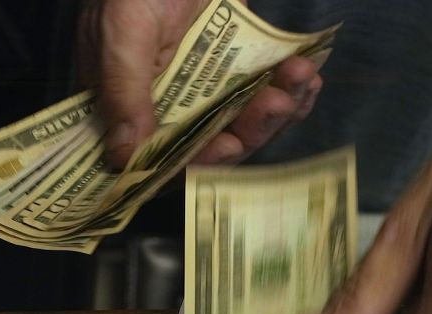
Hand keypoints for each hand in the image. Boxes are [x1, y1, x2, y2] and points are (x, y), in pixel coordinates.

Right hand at [76, 0, 322, 168]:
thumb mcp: (122, 33)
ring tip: (300, 80)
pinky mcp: (237, 69)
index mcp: (130, 107)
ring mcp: (206, 89)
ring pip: (247, 121)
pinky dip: (291, 92)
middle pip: (216, 144)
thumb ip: (125, 92)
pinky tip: (308, 80)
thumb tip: (124, 157)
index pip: (165, 158)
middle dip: (252, 129)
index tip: (228, 146)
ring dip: (279, 109)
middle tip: (277, 104)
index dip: (198, 162)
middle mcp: (171, 107)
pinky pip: (266, 92)